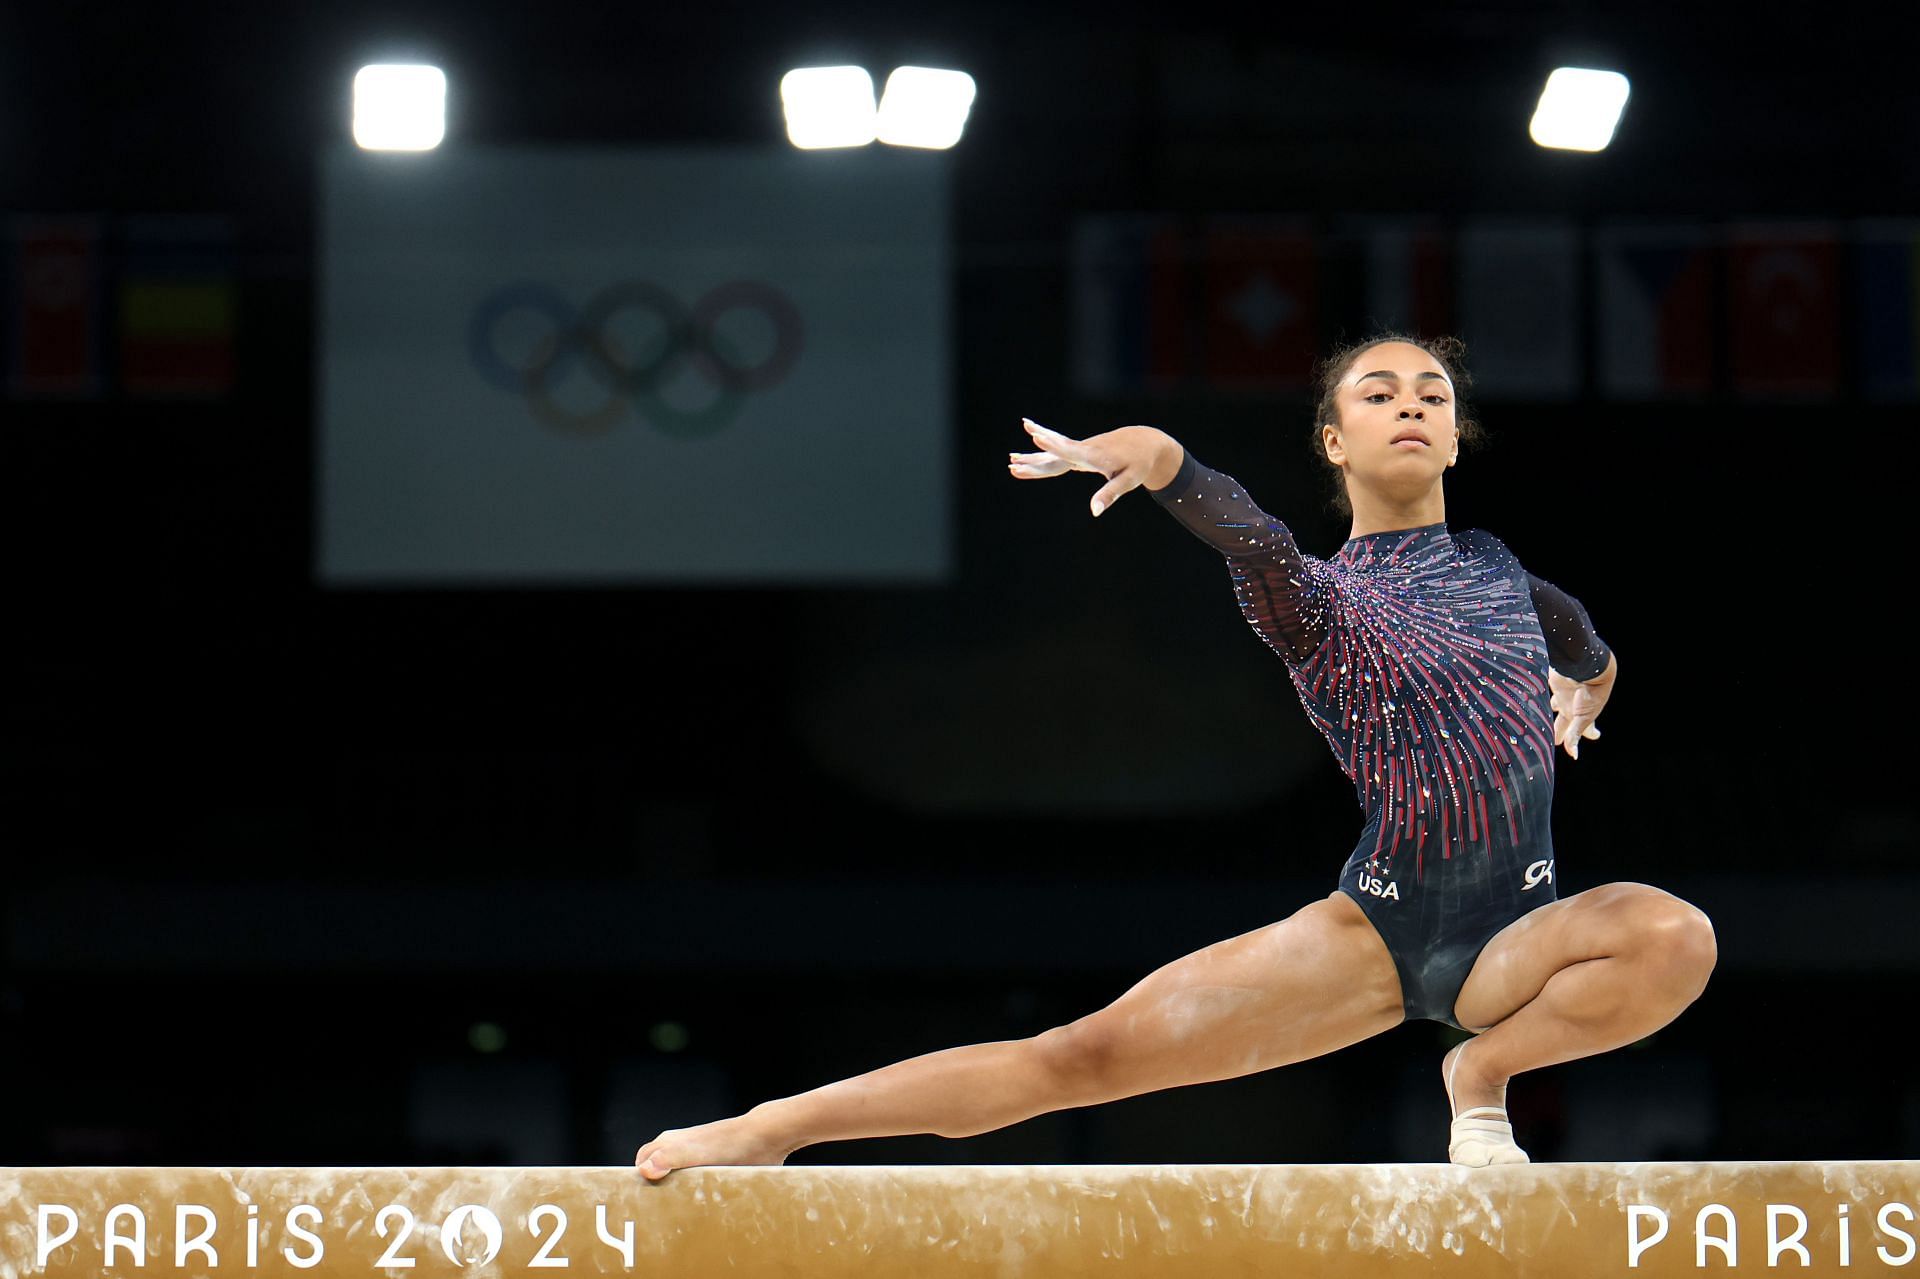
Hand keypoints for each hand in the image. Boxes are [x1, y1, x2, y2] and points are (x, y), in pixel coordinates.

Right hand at [1007, 419, 1170, 516]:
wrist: (1143, 442)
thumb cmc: (1137, 463)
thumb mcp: (1128, 481)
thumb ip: (1109, 495)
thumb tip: (1094, 512)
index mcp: (1094, 455)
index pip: (1070, 451)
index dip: (1053, 445)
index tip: (1037, 437)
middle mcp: (1083, 450)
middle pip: (1054, 454)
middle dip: (1033, 458)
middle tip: (1012, 459)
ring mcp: (1079, 450)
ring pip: (1052, 454)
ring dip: (1031, 456)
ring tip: (1011, 458)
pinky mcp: (1078, 452)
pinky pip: (1056, 455)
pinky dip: (1041, 455)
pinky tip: (1026, 457)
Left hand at [1547, 665, 1610, 759]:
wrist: (1588, 666)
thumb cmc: (1590, 694)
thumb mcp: (1582, 717)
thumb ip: (1575, 735)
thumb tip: (1574, 756)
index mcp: (1584, 715)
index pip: (1585, 730)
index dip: (1582, 739)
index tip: (1576, 752)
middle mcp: (1574, 706)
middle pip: (1566, 721)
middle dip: (1561, 731)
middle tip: (1556, 741)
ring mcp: (1565, 694)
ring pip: (1556, 706)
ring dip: (1550, 712)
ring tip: (1541, 719)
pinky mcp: (1555, 684)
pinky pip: (1545, 692)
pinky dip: (1539, 696)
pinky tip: (1530, 699)